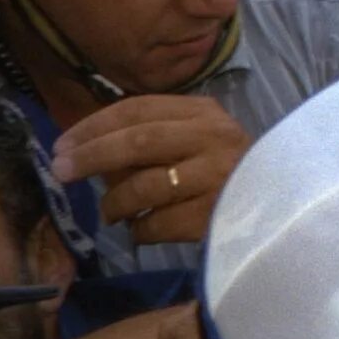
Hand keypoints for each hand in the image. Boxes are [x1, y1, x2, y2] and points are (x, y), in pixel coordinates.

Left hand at [49, 95, 251, 244]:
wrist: (279, 205)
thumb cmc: (221, 171)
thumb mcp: (190, 141)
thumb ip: (146, 139)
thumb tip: (84, 154)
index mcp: (201, 112)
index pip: (136, 109)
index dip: (92, 126)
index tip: (61, 145)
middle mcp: (211, 138)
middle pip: (137, 142)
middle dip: (91, 157)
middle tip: (60, 172)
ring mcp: (216, 177)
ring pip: (143, 187)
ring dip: (114, 203)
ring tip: (109, 212)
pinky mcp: (214, 215)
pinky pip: (157, 224)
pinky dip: (139, 229)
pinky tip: (139, 229)